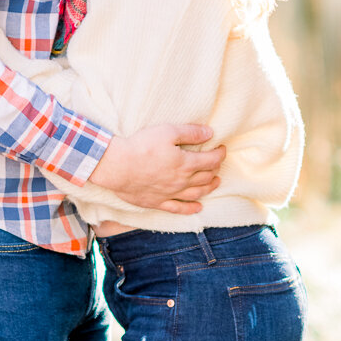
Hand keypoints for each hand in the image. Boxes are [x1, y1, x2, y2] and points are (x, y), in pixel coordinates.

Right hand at [89, 124, 224, 212]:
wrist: (118, 166)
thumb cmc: (141, 146)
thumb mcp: (167, 131)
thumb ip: (190, 133)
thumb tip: (210, 133)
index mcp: (186, 163)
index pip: (211, 160)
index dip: (219, 154)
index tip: (221, 148)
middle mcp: (182, 181)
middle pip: (206, 177)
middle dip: (215, 169)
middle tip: (217, 163)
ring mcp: (170, 193)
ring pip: (196, 193)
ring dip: (209, 188)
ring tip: (215, 183)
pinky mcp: (158, 201)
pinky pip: (179, 208)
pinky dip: (191, 208)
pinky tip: (198, 207)